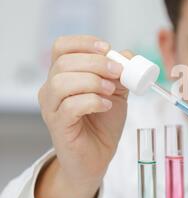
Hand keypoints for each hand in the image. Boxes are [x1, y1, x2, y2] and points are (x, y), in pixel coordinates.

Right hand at [36, 35, 131, 197]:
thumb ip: (121, 72)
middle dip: (95, 63)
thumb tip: (126, 55)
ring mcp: (51, 107)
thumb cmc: (104, 122)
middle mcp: (52, 87)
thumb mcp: (117, 91)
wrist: (99, 155)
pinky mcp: (57, 125)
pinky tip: (105, 106)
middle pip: (64, 62)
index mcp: (64, 74)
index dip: (83, 43)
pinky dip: (92, 102)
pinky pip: (70, 106)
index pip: (61, 47)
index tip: (107, 48)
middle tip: (117, 72)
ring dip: (92, 82)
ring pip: (62, 82)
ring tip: (110, 92)